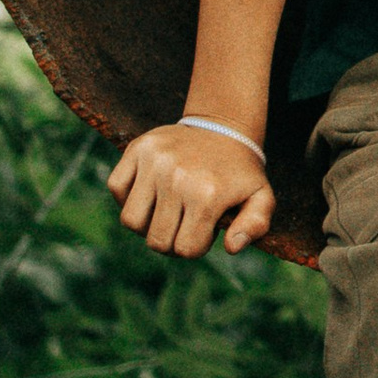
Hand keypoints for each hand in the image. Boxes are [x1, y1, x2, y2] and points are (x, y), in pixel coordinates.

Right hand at [109, 121, 275, 259]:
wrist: (223, 128)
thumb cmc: (239, 172)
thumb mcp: (261, 197)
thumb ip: (255, 225)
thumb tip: (231, 247)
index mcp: (208, 194)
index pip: (185, 249)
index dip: (196, 246)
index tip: (205, 229)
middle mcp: (178, 178)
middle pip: (156, 240)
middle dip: (172, 240)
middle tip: (185, 222)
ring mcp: (154, 161)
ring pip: (131, 220)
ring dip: (146, 223)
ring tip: (166, 210)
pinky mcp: (137, 148)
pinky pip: (116, 188)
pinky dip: (127, 197)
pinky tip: (150, 192)